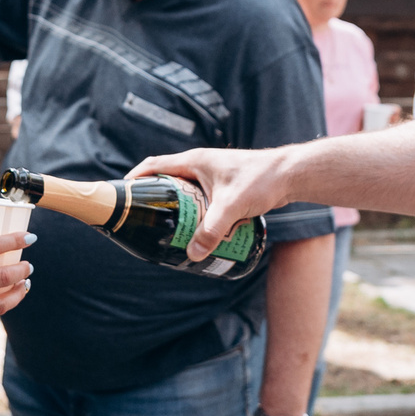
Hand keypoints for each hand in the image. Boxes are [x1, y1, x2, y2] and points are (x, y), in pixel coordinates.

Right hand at [131, 147, 294, 261]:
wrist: (291, 175)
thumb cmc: (261, 180)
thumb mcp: (232, 206)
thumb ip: (212, 230)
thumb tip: (194, 254)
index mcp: (194, 161)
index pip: (154, 166)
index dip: (136, 179)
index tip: (124, 196)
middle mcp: (201, 165)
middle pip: (167, 181)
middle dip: (156, 200)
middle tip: (148, 222)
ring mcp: (213, 176)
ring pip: (186, 193)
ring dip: (177, 210)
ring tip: (170, 231)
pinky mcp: (225, 187)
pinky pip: (202, 200)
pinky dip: (195, 214)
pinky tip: (198, 231)